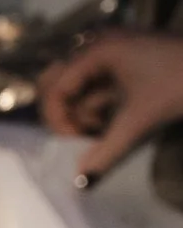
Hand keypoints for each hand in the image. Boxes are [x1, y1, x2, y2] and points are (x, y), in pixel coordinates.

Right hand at [37, 31, 182, 185]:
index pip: (56, 87)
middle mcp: (102, 44)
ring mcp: (115, 51)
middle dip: (65, 112)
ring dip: (83, 111)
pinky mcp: (127, 61)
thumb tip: (80, 182)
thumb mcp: (140, 121)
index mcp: (100, 50)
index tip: (76, 143)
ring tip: (102, 130)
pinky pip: (97, 84)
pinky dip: (100, 106)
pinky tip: (112, 122)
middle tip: (82, 134)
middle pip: (59, 80)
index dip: (60, 120)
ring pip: (79, 85)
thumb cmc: (180, 84)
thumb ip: (107, 152)